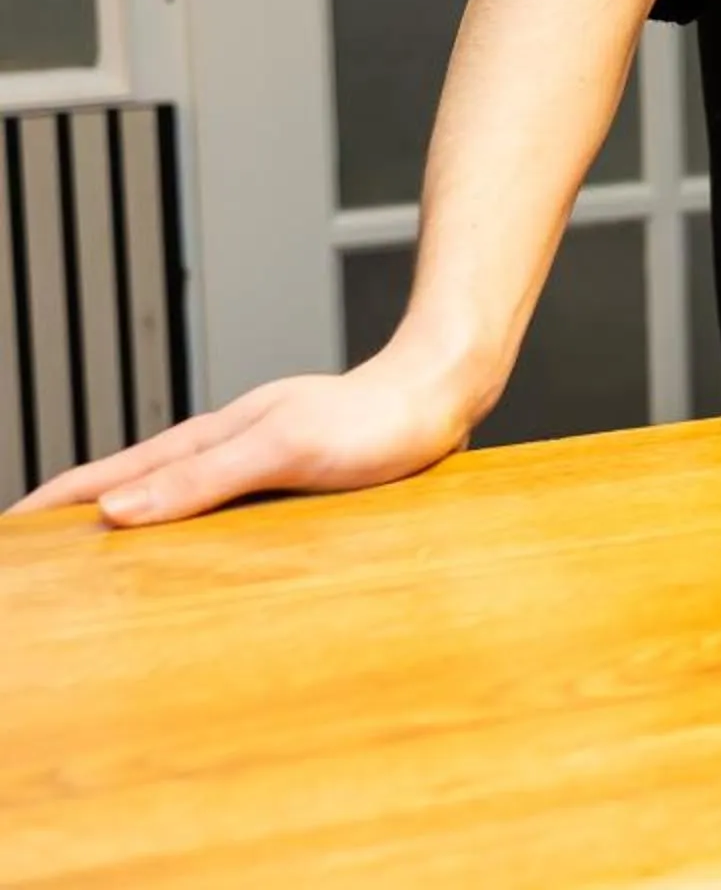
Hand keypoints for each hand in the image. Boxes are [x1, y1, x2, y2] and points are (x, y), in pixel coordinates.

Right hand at [6, 341, 480, 527]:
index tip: (12, 528)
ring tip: (93, 562)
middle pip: (128, 485)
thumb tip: (115, 512)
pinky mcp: (290, 478)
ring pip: (170, 497)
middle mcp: (223, 450)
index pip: (108, 477)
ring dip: (127, 525)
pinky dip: (184, 531)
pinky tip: (193, 553)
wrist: (442, 392)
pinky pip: (216, 509)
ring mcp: (254, 461)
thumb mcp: (282, 449)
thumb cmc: (373, 418)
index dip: (55, 505)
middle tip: (35, 555)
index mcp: (207, 442)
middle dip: (76, 517)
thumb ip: (202, 478)